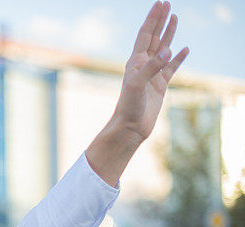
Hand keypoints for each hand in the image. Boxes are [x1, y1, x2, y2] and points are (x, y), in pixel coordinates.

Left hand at [111, 1, 188, 144]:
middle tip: (167, 4)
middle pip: (154, 37)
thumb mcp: (138, 85)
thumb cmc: (129, 106)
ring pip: (163, 49)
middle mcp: (143, 65)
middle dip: (160, 20)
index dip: (153, 18)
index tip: (160, 3)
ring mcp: (152, 75)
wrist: (130, 127)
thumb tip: (169, 50)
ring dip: (169, 33)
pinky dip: (179, 58)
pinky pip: (172, 67)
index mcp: (135, 62)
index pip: (145, 34)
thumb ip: (152, 67)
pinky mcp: (160, 85)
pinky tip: (184, 49)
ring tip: (175, 18)